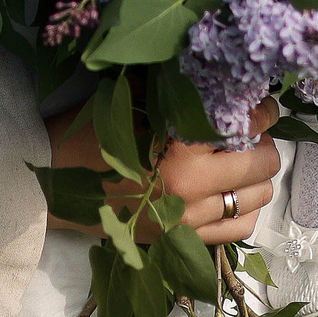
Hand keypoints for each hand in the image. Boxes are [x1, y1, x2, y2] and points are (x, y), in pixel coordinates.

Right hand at [46, 98, 280, 245]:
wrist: (54, 183)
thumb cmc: (90, 133)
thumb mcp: (133, 100)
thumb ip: (177, 91)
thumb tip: (222, 76)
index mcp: (179, 147)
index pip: (246, 125)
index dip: (263, 111)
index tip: (261, 104)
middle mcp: (190, 188)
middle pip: (261, 164)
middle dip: (263, 143)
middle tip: (250, 132)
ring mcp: (188, 220)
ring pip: (255, 198)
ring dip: (255, 177)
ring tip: (241, 161)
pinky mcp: (181, 240)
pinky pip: (237, 229)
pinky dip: (243, 209)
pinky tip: (230, 192)